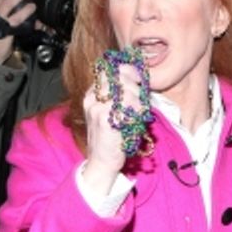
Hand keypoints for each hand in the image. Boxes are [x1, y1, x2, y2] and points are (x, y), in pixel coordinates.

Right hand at [81, 62, 144, 191]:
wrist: (102, 161)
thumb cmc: (112, 136)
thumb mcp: (113, 111)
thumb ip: (121, 94)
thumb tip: (137, 78)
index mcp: (92, 95)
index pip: (110, 71)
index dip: (128, 72)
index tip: (139, 80)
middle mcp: (92, 99)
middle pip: (120, 78)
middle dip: (135, 87)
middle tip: (140, 102)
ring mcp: (97, 108)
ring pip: (126, 91)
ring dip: (138, 101)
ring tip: (137, 114)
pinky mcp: (105, 119)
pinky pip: (128, 106)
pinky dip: (137, 112)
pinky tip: (136, 121)